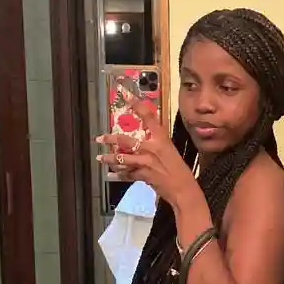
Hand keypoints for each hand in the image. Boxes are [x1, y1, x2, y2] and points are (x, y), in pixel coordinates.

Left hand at [96, 88, 196, 209]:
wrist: (183, 189)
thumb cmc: (179, 170)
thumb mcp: (170, 151)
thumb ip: (156, 144)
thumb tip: (143, 140)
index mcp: (161, 138)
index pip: (148, 116)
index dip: (136, 104)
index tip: (125, 94)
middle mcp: (152, 148)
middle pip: (126, 140)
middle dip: (110, 138)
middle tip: (100, 137)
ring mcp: (146, 162)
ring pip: (122, 158)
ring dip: (109, 158)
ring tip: (100, 158)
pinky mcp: (143, 175)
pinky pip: (126, 174)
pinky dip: (118, 175)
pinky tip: (110, 175)